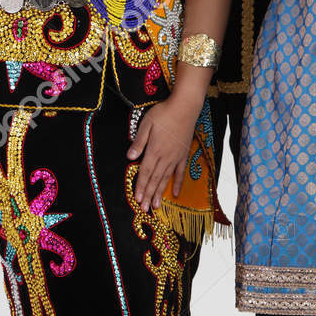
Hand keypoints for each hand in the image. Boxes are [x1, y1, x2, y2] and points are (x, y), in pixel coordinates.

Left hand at [126, 92, 202, 209]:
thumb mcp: (146, 123)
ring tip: (156, 206)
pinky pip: (180, 172)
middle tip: (145, 209)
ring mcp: (176, 157)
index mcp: (154, 150)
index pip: (145, 172)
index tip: (137, 199)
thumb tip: (129, 158)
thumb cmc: (164, 113)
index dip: (141, 187)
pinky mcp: (183, 154)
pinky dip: (177, 183)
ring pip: (166, 179)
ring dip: (160, 193)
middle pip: (155, 179)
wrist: (185, 107)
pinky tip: (174, 194)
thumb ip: (139, 142)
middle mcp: (165, 157)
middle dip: (149, 195)